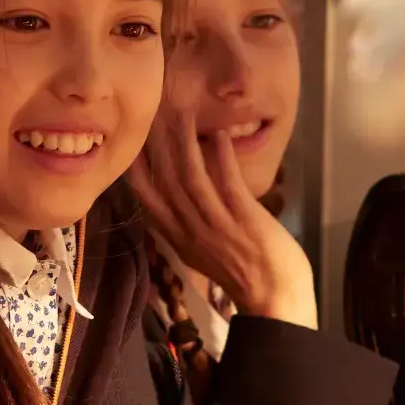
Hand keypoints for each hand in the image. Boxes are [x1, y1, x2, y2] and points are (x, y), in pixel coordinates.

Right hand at [128, 103, 315, 325]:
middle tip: (154, 108)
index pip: (143, 194)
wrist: (273, 297)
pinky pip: (226, 183)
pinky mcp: (242, 220)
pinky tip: (220, 135)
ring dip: (185, 142)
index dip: (134, 161)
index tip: (130, 132)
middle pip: (163, 178)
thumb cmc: (240, 269)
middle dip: (156, 141)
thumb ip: (183, 218)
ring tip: (182, 112)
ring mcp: (214, 225)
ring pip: (190, 177)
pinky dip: (222, 157)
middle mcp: (187, 229)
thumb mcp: (198, 246)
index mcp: (174, 234)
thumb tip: (174, 182)